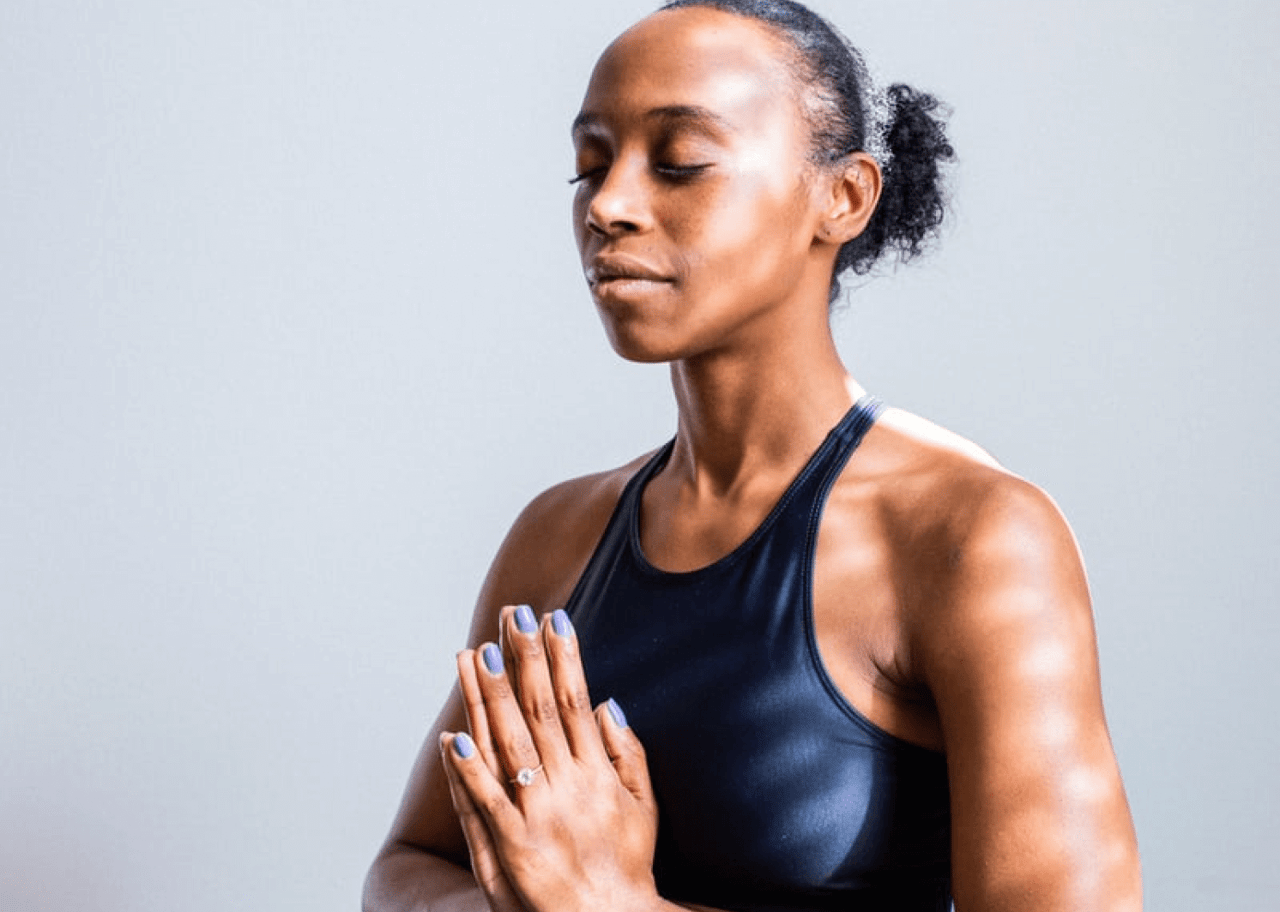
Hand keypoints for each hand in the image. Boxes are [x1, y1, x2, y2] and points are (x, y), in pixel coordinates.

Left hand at [441, 605, 659, 911]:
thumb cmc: (627, 868)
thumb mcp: (645, 808)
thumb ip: (629, 754)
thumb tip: (608, 704)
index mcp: (599, 773)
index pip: (575, 701)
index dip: (563, 656)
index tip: (552, 617)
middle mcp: (570, 787)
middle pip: (540, 711)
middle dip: (525, 658)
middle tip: (512, 614)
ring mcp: (540, 817)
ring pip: (509, 745)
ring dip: (491, 697)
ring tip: (477, 654)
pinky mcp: (513, 849)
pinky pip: (486, 804)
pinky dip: (469, 771)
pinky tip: (452, 737)